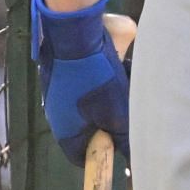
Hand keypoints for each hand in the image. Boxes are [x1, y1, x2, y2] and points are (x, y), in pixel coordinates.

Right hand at [30, 0, 130, 164]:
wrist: (73, 33)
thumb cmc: (95, 78)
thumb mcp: (116, 112)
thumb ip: (124, 137)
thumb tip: (131, 156)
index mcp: (65, 130)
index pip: (81, 155)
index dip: (102, 153)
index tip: (120, 143)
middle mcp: (58, 112)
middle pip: (89, 126)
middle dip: (111, 119)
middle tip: (127, 108)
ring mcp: (59, 90)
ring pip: (91, 101)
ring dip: (110, 95)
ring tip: (125, 80)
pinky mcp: (63, 71)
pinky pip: (87, 82)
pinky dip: (103, 77)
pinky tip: (117, 63)